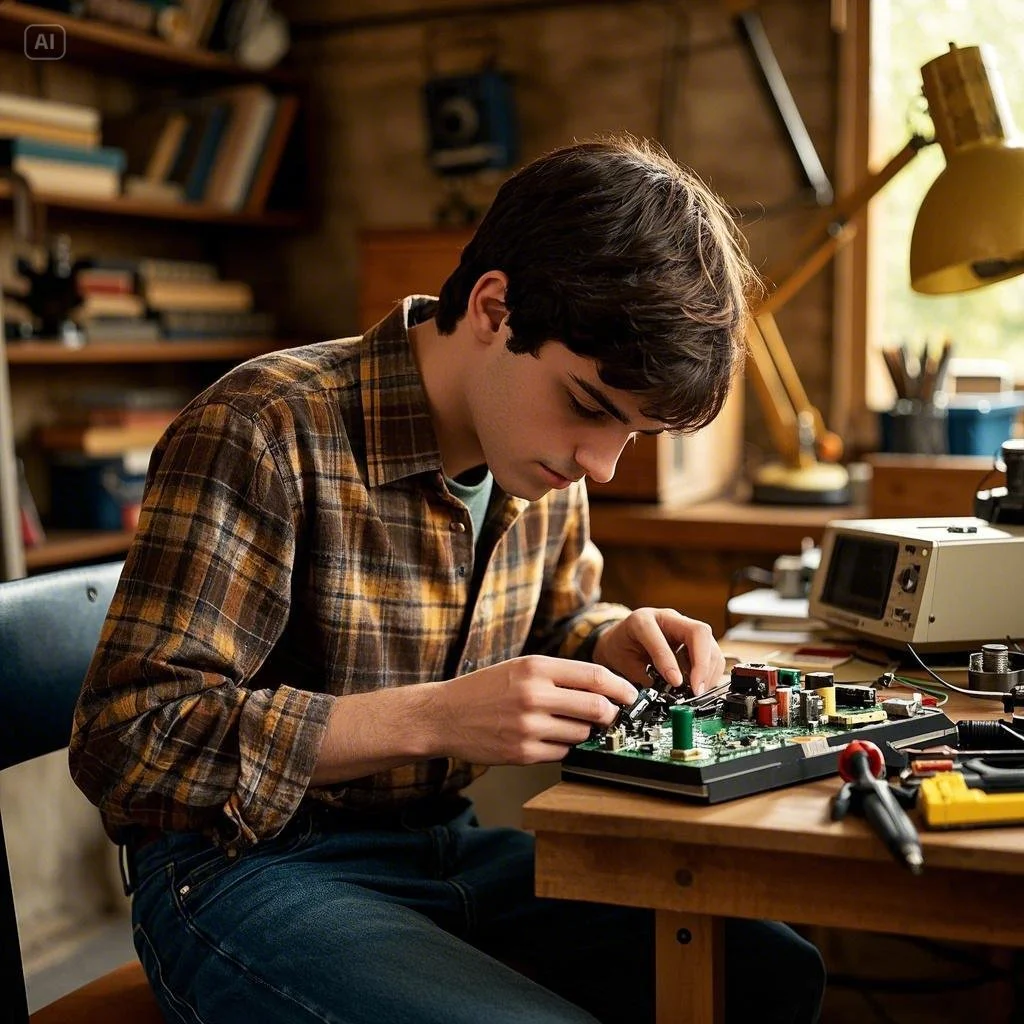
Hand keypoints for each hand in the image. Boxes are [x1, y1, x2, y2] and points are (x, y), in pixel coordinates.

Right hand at [431, 656, 637, 764]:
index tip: (631, 695)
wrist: (443, 715)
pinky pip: (562, 753)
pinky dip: (562, 748)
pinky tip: (544, 738)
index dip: (621, 687)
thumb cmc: (484, 690)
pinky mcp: (524, 753)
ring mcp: (529, 726)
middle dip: (610, 714)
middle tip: (609, 716)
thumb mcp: (520, 668)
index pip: (595, 676)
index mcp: (535, 667)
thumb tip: (604, 690)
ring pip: (582, 733)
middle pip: (597, 707)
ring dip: (582, 732)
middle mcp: (534, 695)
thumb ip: (560, 676)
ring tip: (563, 725)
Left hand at [591, 609, 724, 695]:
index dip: (669, 661)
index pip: (660, 637)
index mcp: (641, 621)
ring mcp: (683, 625)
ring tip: (697, 691)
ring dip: (708, 670)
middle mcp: (667, 618)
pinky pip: (710, 652)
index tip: (676, 683)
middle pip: (698, 632)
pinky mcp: (693, 637)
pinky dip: (709, 671)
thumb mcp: (623, 663)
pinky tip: (699, 685)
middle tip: (697, 689)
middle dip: (702, 664)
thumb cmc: (620, 648)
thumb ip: (643, 675)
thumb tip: (667, 693)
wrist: (619, 639)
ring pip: (709, 642)